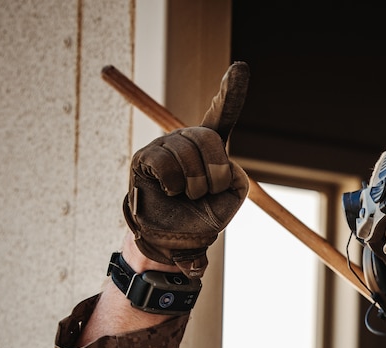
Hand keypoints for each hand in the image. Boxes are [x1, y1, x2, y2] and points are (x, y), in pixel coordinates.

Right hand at [122, 62, 250, 277]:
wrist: (173, 241)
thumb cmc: (201, 218)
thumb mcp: (228, 199)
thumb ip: (234, 179)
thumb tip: (224, 171)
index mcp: (211, 146)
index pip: (222, 113)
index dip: (231, 91)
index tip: (240, 67)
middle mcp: (187, 140)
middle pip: (207, 137)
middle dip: (215, 170)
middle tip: (208, 192)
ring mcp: (165, 146)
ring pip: (187, 151)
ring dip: (195, 184)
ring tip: (187, 196)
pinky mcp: (145, 159)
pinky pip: (166, 163)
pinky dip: (173, 183)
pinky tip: (170, 192)